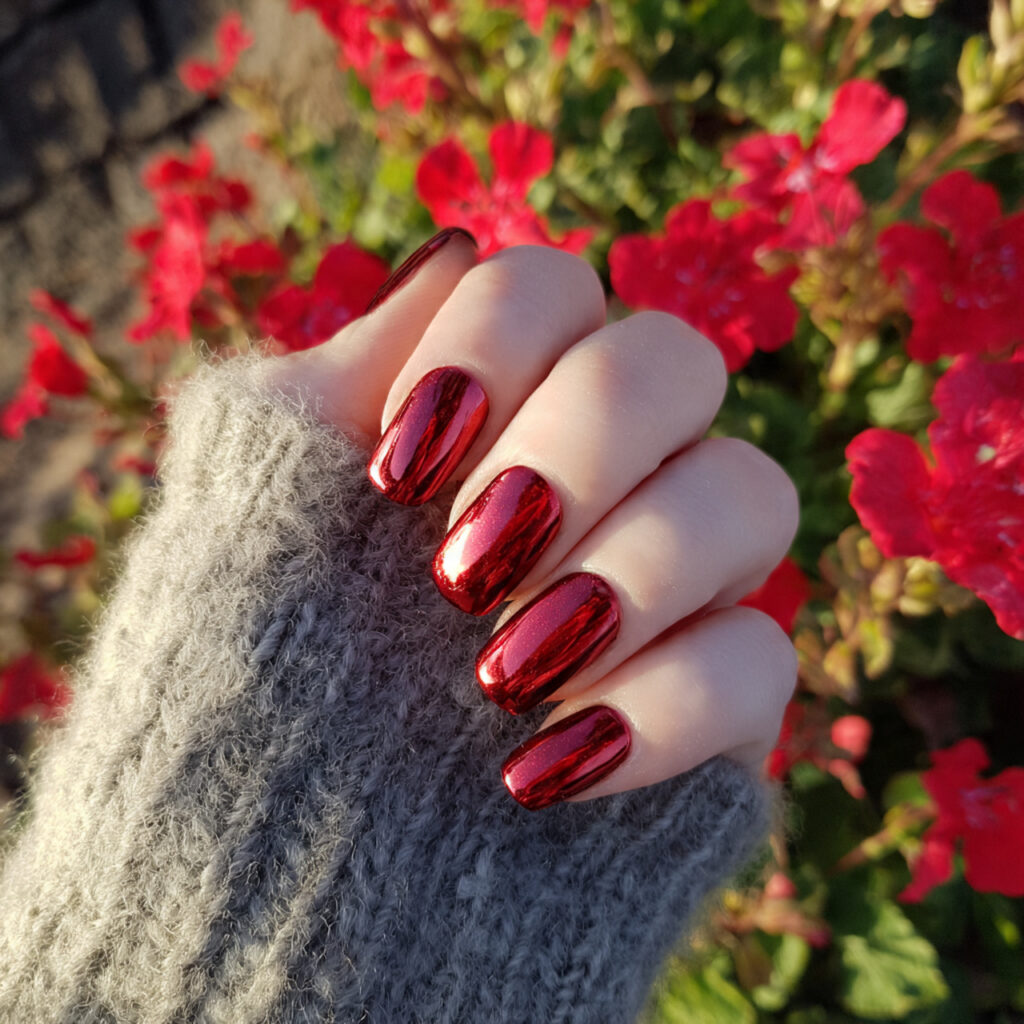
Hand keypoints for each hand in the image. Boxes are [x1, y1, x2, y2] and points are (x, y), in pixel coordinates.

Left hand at [260, 229, 797, 808]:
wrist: (260, 884)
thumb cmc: (237, 689)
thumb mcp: (256, 514)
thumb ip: (345, 376)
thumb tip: (449, 253)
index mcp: (489, 418)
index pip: (553, 289)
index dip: (496, 341)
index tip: (397, 467)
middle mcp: (593, 483)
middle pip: (675, 362)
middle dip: (581, 443)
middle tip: (462, 566)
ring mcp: (663, 590)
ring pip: (750, 494)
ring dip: (634, 569)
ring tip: (503, 670)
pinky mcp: (708, 708)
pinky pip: (762, 665)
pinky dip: (665, 706)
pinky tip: (541, 766)